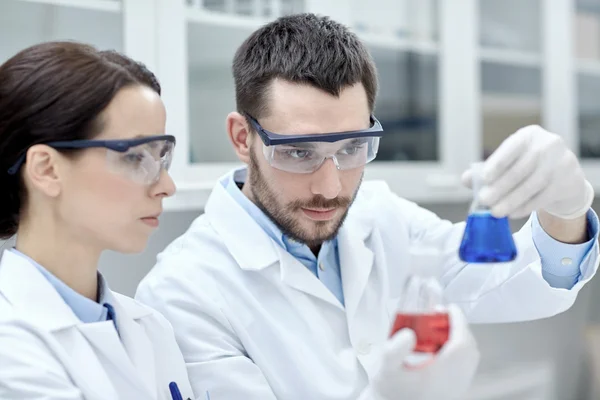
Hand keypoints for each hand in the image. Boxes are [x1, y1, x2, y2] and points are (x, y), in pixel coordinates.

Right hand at [362, 305, 479, 399]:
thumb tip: (409, 334)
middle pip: (469, 349)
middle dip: (458, 328)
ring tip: (441, 329)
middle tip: (442, 316)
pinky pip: (465, 366)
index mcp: (441, 376)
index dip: (458, 322)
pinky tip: (441, 346)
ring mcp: (456, 388)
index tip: (450, 309)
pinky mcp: (454, 390)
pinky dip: (459, 351)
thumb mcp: (386, 367)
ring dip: (460, 339)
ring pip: (470, 358)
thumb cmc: (389, 390)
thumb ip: (394, 349)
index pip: (461, 343)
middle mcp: (453, 383)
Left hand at [462, 125, 593, 218]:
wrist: (564, 177)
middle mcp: (548, 144)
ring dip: (511, 200)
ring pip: (532, 185)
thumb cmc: (528, 167)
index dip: (498, 162)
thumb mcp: (510, 162)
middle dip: (500, 187)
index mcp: (529, 135)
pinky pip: (543, 197)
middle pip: (521, 169)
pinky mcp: (568, 181)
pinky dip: (525, 207)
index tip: (484, 178)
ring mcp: (561, 162)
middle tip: (484, 200)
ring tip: (495, 212)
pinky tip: (512, 213)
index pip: (512, 147)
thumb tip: (465, 179)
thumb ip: (486, 170)